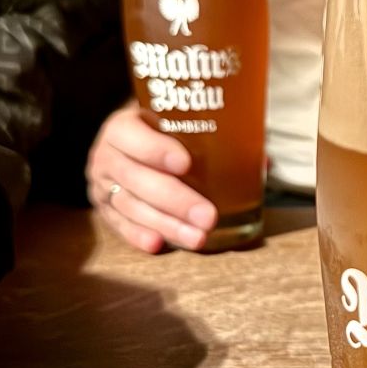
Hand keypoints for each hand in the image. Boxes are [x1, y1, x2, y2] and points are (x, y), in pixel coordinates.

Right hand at [86, 102, 216, 252]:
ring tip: (198, 238)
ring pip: (131, 206)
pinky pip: (119, 225)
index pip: (132, 135)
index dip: (156, 149)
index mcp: (124, 125)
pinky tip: (159, 245)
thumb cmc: (166, 131)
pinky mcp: (105, 209)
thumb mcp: (181, 123)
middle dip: (175, 200)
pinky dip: (138, 235)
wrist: (133, 143)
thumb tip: (264, 161)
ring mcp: (103, 184)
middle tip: (207, 216)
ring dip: (166, 224)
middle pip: (136, 178)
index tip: (186, 163)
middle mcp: (107, 154)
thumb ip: (217, 135)